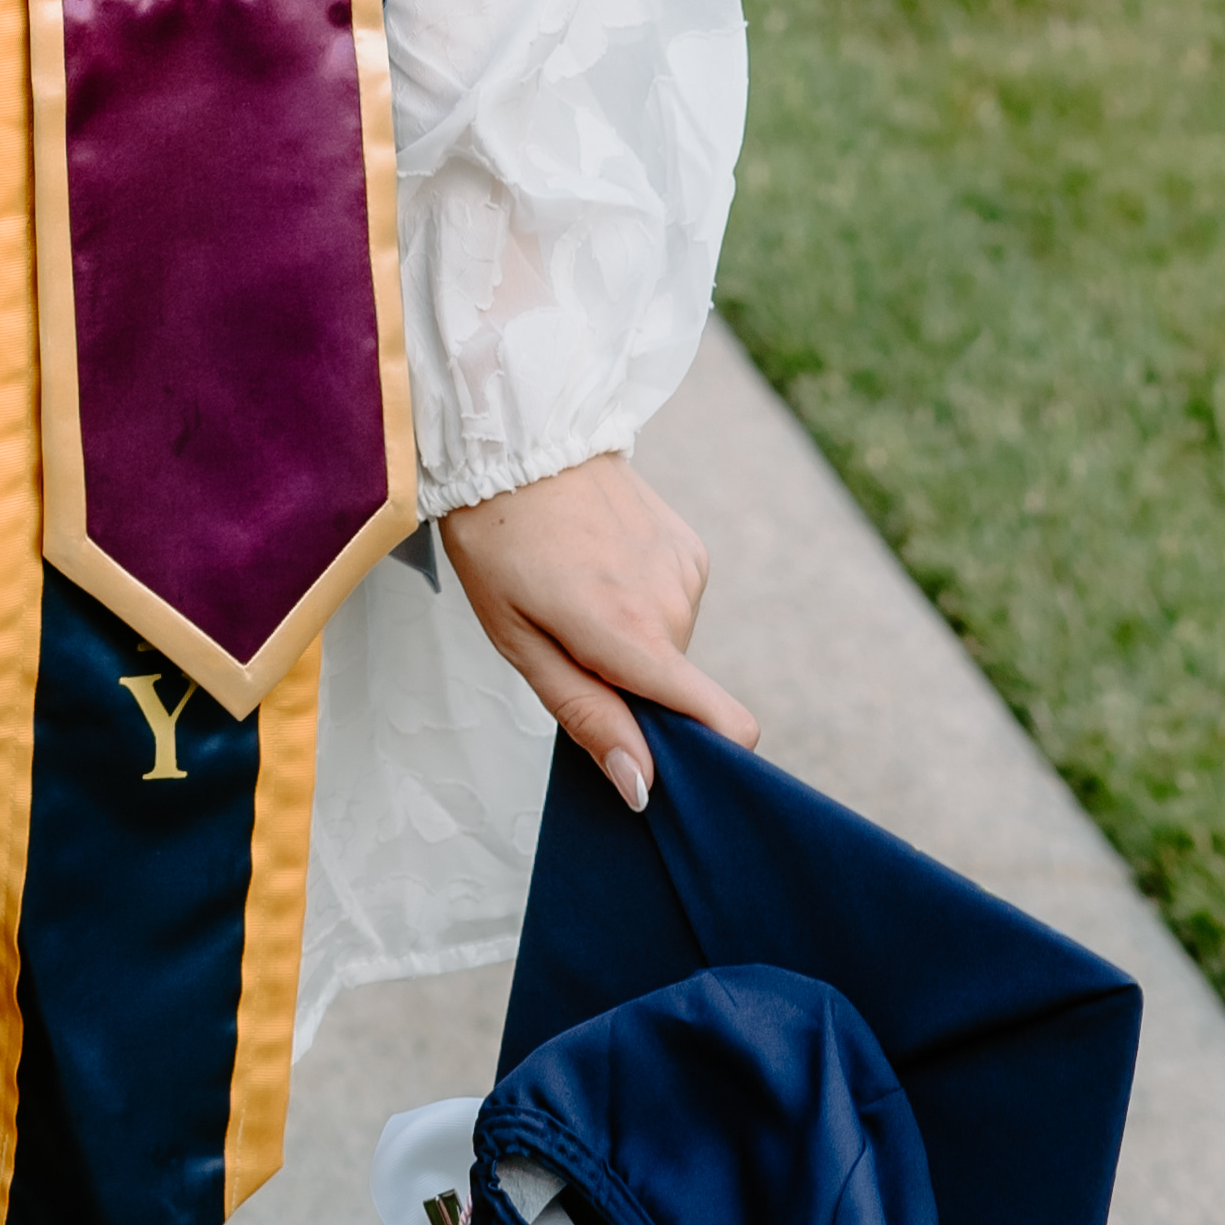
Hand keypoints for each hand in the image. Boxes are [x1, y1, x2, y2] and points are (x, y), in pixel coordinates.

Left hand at [439, 451, 756, 816]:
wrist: (514, 437)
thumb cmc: (499, 542)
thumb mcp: (519, 642)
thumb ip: (588, 717)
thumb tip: (642, 786)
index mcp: (632, 633)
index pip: (724, 722)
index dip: (709, 758)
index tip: (665, 763)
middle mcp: (675, 601)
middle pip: (675, 689)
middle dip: (629, 683)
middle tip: (567, 638)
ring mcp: (687, 567)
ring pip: (671, 643)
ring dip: (631, 638)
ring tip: (575, 588)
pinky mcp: (689, 543)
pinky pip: (674, 601)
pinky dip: (641, 600)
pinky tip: (598, 563)